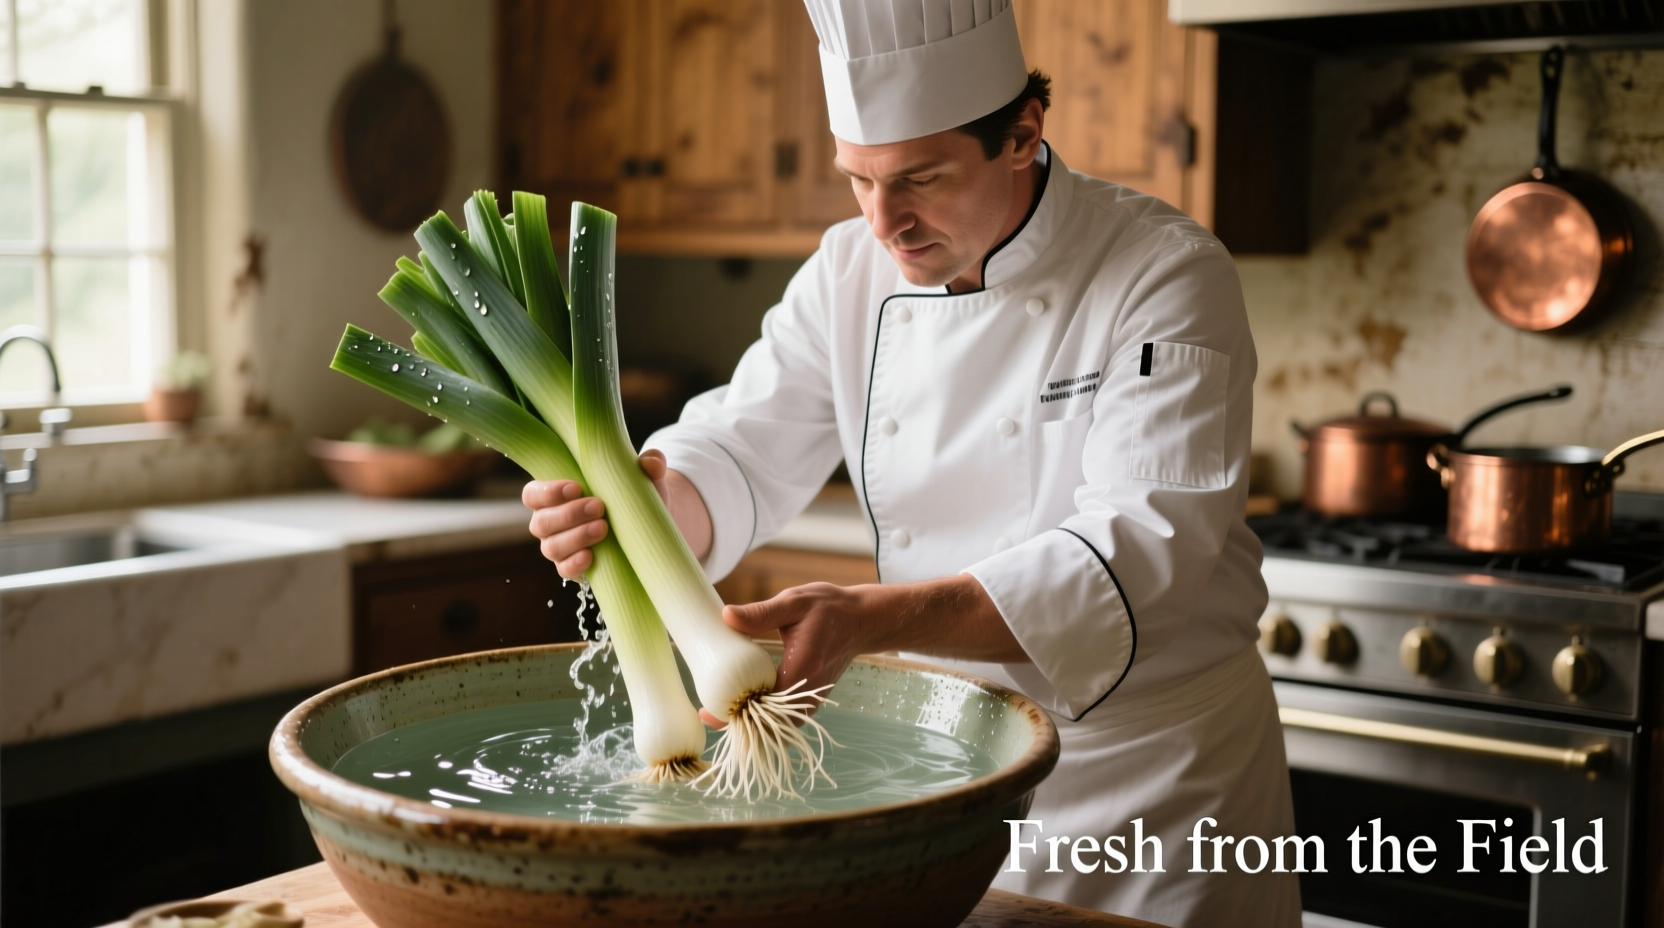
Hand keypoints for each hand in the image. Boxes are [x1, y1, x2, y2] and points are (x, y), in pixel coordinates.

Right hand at [523, 450, 676, 578]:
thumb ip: (648, 463)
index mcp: (554, 496)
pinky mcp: (572, 567)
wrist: (647, 528)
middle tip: (599, 507)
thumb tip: (652, 462)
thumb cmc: (633, 495)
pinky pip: (564, 570)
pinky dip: (575, 564)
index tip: (577, 487)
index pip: (533, 494)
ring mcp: (559, 547)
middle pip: (541, 522)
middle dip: (568, 514)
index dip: (548, 492)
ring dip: (575, 537)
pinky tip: (591, 557)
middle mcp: (550, 522)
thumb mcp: (642, 477)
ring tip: (603, 529)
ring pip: (551, 547)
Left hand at [704, 582, 880, 725]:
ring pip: (777, 726)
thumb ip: (760, 613)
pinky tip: (742, 706)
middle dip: (737, 722)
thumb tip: (726, 616)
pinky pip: (785, 718)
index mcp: (802, 669)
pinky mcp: (810, 700)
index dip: (735, 712)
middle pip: (769, 723)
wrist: (860, 620)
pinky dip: (764, 718)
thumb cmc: (827, 608)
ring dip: (750, 723)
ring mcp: (811, 700)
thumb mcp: (793, 602)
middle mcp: (808, 692)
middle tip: (705, 713)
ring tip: (718, 711)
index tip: (707, 712)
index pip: (765, 704)